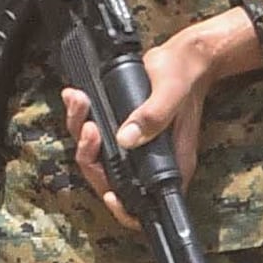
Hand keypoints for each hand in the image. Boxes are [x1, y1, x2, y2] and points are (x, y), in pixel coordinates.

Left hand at [60, 5, 262, 218]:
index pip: (144, 200)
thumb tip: (127, 138)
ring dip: (81, 131)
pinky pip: (96, 132)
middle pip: (109, 178)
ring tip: (78, 102)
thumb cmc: (185, 74)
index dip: (123, 206)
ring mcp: (136, 145)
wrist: (186, 56)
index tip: (109, 193)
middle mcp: (150, 159)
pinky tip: (76, 97)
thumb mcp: (171, 92)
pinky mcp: (124, 129)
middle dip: (91, 156)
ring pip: (98, 154)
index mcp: (170, 162)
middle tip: (88, 127)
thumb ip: (154, 116)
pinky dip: (81, 116)